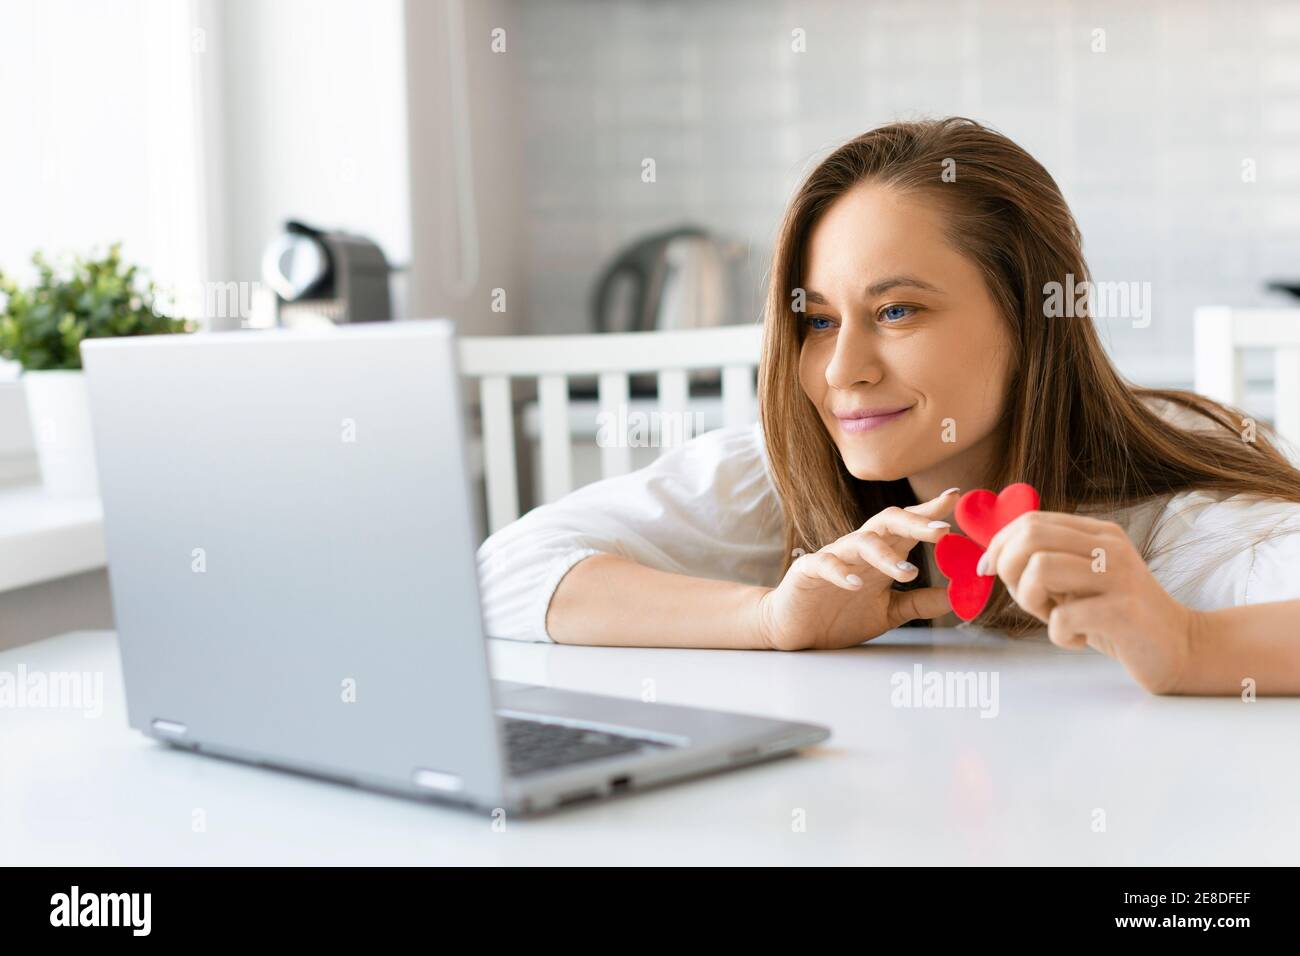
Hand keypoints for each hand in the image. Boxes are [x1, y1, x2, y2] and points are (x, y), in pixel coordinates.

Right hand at [757, 489, 956, 650]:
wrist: (794, 629)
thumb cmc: (839, 615)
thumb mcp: (888, 612)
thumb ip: (919, 603)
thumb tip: (957, 596)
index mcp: (881, 555)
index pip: (907, 526)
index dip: (929, 510)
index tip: (955, 497)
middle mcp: (859, 549)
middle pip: (888, 522)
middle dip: (916, 523)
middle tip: (943, 529)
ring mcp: (834, 557)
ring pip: (861, 542)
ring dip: (886, 555)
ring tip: (909, 573)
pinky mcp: (808, 571)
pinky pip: (826, 564)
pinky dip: (841, 572)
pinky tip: (855, 584)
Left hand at [979, 510, 1195, 693]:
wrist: (1179, 649)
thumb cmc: (1114, 617)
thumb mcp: (1076, 582)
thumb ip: (1041, 564)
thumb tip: (990, 558)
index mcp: (1096, 532)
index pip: (1030, 520)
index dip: (998, 545)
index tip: (990, 572)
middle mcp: (1109, 546)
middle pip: (1030, 536)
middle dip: (1010, 571)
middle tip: (1030, 600)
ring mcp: (1120, 576)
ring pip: (1040, 569)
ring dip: (1031, 602)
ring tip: (1055, 618)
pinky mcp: (1124, 610)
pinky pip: (1062, 617)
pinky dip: (1058, 636)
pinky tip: (1078, 640)